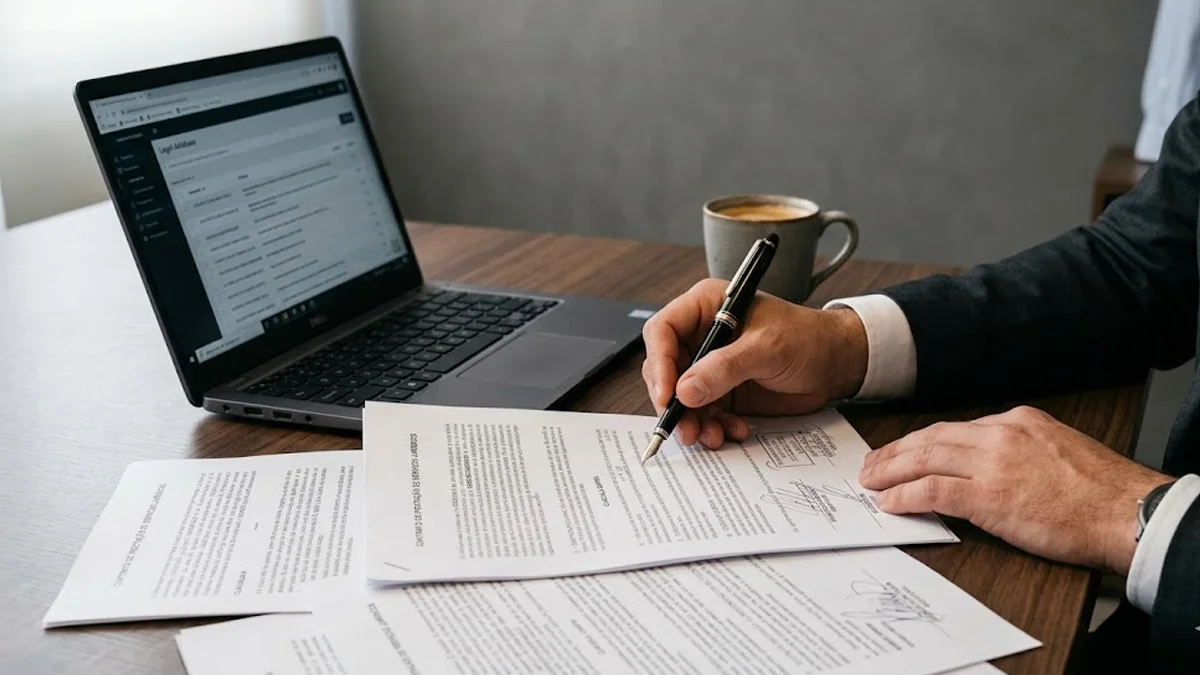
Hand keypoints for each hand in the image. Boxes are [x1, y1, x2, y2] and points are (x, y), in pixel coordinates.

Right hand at [641, 278, 867, 448]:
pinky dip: (712, 427)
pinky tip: (732, 431)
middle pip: (665, 369)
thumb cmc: (808, 338)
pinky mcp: (722, 391)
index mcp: (707, 307)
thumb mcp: (767, 348)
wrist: (836, 362)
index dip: (659, 363)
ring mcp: (710, 366)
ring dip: (692, 421)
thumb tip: (685, 391)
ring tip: (711, 437)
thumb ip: (725, 368)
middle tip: (684, 427)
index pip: (662, 332)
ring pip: (681, 397)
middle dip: (672, 402)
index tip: (667, 395)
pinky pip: (703, 413)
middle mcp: (702, 335)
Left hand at [858, 406, 1172, 574]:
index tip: (903, 452)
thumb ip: (1018, 451)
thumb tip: (986, 468)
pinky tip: (890, 503)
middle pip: (931, 438)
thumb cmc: (1100, 492)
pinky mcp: (989, 495)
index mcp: (1017, 421)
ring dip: (890, 471)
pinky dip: (906, 495)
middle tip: (871, 464)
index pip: (954, 428)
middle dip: (895, 451)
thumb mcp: (1056, 451)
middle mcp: (1000, 434)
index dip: (921, 442)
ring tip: (870, 482)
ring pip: (925, 459)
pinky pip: (933, 490)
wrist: (1125, 512)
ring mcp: (992, 463)